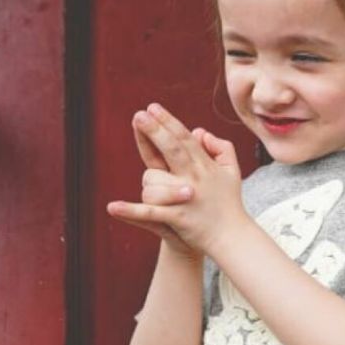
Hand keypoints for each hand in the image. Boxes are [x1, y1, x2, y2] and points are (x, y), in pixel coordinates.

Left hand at [107, 102, 246, 255]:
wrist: (232, 237)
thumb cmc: (228, 203)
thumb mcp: (231, 171)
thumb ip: (220, 147)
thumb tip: (199, 131)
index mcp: (205, 166)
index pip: (184, 139)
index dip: (168, 122)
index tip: (152, 107)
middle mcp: (195, 178)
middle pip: (173, 149)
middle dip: (156, 131)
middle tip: (139, 115)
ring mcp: (185, 198)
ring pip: (154, 181)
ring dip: (150, 185)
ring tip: (159, 196)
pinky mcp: (177, 217)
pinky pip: (149, 212)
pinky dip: (130, 211)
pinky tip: (112, 207)